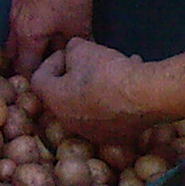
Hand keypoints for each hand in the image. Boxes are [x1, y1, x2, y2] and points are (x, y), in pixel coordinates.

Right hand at [5, 0, 96, 74]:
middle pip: (15, 52)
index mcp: (28, 36)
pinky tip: (45, 19)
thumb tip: (81, 61)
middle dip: (25, 64)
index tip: (42, 88)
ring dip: (27, 43)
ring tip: (43, 48)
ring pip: (16, 33)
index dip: (33, 82)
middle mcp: (15, 22)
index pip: (25, 69)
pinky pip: (20, 15)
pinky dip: (29, 23)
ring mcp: (15, 4)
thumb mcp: (80, 27)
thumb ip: (77, 49)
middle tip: (39, 72)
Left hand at [31, 38, 152, 145]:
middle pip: (65, 95)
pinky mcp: (118, 137)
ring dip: (96, 87)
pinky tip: (129, 83)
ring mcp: (95, 133)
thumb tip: (72, 51)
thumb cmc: (107, 72)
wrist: (145, 96)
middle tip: (89, 61)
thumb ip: (71, 48)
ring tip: (113, 69)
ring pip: (89, 105)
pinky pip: (110, 115)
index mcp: (55, 101)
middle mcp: (71, 123)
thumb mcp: (82, 48)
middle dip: (75, 76)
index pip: (39, 79)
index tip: (67, 52)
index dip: (51, 61)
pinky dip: (115, 99)